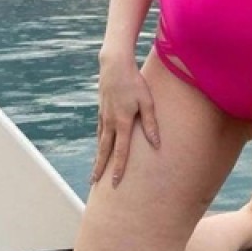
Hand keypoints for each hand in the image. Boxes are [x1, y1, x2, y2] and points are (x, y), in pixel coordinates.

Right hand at [91, 52, 159, 186]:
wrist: (115, 66)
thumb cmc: (135, 83)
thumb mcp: (147, 102)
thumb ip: (151, 123)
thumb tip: (156, 144)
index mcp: (122, 122)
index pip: (121, 151)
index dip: (118, 168)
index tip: (115, 182)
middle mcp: (110, 122)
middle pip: (104, 150)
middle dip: (100, 168)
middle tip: (94, 183)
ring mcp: (103, 116)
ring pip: (100, 141)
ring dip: (98, 157)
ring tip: (95, 170)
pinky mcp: (101, 110)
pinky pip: (99, 131)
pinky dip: (99, 142)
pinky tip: (100, 146)